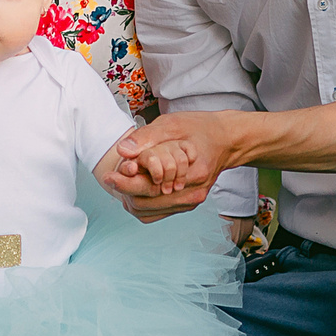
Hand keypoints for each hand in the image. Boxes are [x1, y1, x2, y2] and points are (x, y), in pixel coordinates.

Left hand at [106, 111, 240, 215]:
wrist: (226, 139)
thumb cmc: (200, 128)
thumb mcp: (173, 124)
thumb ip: (147, 137)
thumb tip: (123, 151)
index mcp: (193, 173)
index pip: (150, 188)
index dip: (125, 183)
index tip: (108, 175)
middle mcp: (193, 193)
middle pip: (147, 204)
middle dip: (125, 191)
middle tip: (111, 177)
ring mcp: (191, 201)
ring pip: (149, 212)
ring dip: (131, 199)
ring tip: (121, 182)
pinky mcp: (188, 203)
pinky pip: (158, 212)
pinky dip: (142, 203)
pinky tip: (134, 190)